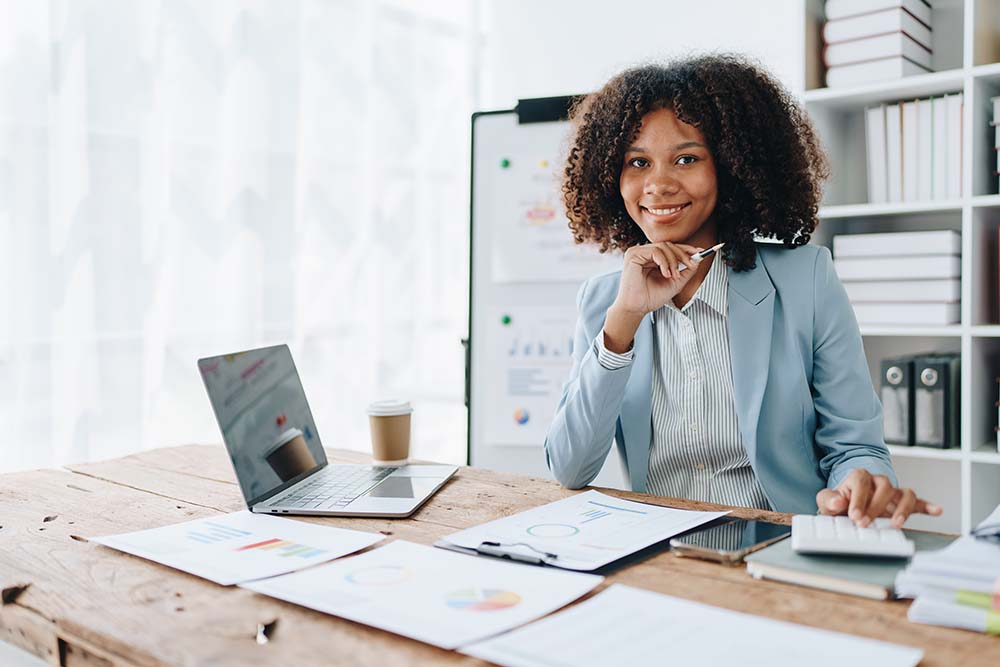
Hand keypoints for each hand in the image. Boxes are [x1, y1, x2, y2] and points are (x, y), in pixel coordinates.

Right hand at [614, 242, 703, 315]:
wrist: (637, 308)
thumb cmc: (650, 298)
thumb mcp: (675, 283)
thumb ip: (686, 272)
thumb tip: (698, 260)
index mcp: (652, 259)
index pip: (671, 248)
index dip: (686, 249)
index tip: (700, 252)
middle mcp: (644, 253)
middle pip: (669, 244)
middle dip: (683, 254)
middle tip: (691, 265)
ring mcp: (638, 253)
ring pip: (663, 246)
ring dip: (673, 260)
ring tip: (673, 275)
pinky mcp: (633, 255)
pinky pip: (654, 251)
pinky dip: (664, 262)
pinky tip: (665, 273)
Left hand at [815, 468, 942, 528]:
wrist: (846, 508)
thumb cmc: (839, 503)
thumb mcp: (827, 501)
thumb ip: (829, 499)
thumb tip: (838, 501)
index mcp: (859, 477)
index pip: (862, 482)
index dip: (859, 499)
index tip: (855, 516)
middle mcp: (879, 482)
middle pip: (885, 487)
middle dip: (876, 506)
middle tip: (866, 524)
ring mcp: (893, 493)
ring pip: (904, 493)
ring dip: (902, 509)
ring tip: (896, 524)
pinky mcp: (902, 504)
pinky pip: (918, 502)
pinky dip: (928, 506)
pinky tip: (936, 511)